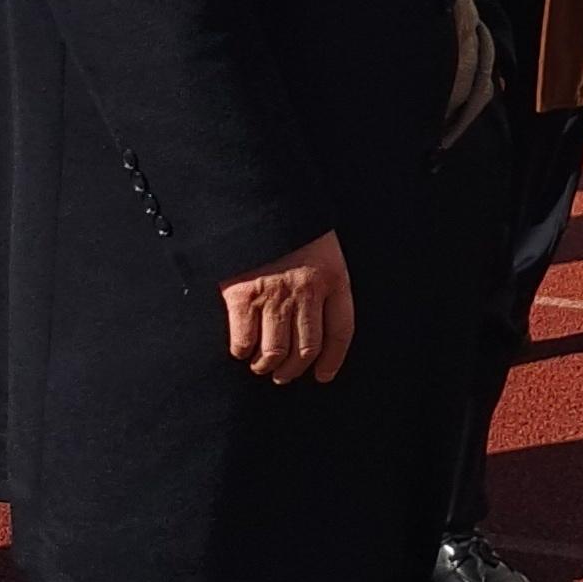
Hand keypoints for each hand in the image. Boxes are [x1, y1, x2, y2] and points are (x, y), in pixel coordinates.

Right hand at [220, 230, 355, 384]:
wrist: (258, 205)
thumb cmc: (292, 230)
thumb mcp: (323, 251)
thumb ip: (324, 283)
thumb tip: (314, 323)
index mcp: (334, 278)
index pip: (341, 331)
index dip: (333, 360)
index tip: (324, 376)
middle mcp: (307, 292)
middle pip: (306, 349)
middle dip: (294, 370)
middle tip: (284, 375)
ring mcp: (274, 296)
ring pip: (275, 353)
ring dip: (267, 367)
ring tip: (262, 366)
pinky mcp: (241, 297)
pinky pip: (244, 342)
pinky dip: (243, 352)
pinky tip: (243, 349)